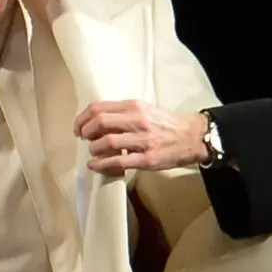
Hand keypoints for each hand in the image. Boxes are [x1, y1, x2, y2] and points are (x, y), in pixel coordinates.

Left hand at [73, 100, 209, 175]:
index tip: (79, 127)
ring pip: (106, 143)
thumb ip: (123, 113)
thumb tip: (97, 121)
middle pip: (99, 123)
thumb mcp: (145, 109)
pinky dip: (101, 165)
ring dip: (93, 149)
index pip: (98, 108)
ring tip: (94, 153)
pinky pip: (118, 162)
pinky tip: (95, 166)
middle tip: (85, 139)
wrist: (193, 136)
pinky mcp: (147, 159)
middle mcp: (137, 120)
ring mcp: (142, 140)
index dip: (82, 119)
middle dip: (86, 133)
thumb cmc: (166, 123)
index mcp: (134, 106)